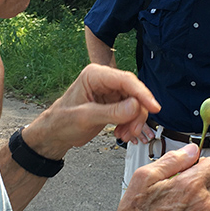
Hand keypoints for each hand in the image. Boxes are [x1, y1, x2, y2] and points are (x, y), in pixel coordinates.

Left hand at [23, 64, 160, 157]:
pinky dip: (130, 124)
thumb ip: (111, 112)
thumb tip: (136, 107)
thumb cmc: (62, 122)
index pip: (125, 80)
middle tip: (133, 131)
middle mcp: (105, 80)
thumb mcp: (85, 118)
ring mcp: (110, 91)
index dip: (142, 94)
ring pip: (135, 104)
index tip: (154, 107)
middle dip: (137, 113)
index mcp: (95, 75)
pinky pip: (131, 112)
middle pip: (134, 92)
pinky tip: (121, 133)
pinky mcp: (114, 103)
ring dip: (134, 121)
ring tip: (125, 135)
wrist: (55, 134)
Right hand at [109, 145, 209, 210]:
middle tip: (183, 182)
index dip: (203, 162)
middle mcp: (202, 203)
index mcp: (190, 185)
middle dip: (204, 179)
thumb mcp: (145, 177)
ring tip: (180, 199)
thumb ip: (172, 160)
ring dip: (204, 196)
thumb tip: (190, 150)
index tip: (191, 166)